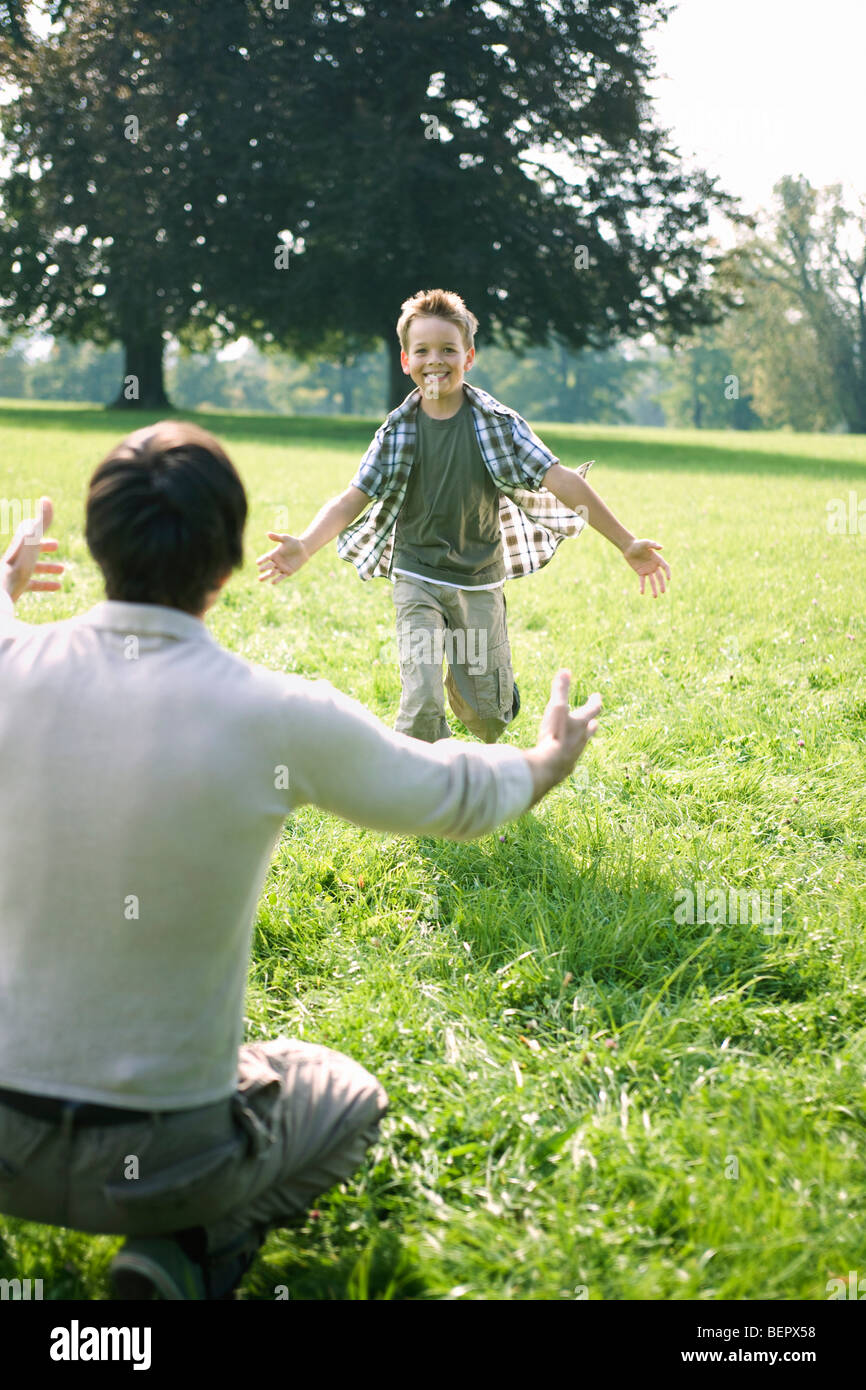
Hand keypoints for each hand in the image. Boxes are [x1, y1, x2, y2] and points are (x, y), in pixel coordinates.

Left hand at [1, 496, 63, 602]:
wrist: (3, 588)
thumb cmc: (20, 563)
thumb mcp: (33, 539)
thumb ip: (42, 521)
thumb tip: (46, 499)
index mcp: (21, 543)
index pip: (29, 531)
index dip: (39, 527)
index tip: (46, 522)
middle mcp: (17, 556)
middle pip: (31, 548)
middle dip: (44, 546)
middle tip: (56, 545)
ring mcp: (17, 571)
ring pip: (33, 567)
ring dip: (48, 567)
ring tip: (63, 569)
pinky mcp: (18, 586)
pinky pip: (34, 584)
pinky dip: (46, 584)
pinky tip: (58, 587)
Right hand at [256, 533, 309, 583]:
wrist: (304, 549)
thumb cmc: (294, 542)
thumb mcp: (286, 539)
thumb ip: (277, 537)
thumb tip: (268, 534)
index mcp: (274, 554)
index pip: (266, 558)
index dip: (262, 560)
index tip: (258, 563)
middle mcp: (276, 562)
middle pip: (268, 566)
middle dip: (263, 568)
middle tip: (260, 570)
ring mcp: (281, 567)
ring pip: (272, 573)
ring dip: (266, 576)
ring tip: (260, 579)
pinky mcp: (288, 572)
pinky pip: (281, 577)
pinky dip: (277, 580)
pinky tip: (272, 582)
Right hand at [524, 671, 601, 805]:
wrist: (549, 766)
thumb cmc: (554, 735)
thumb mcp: (556, 708)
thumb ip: (561, 690)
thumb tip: (566, 671)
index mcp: (581, 723)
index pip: (593, 709)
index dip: (595, 701)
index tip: (597, 696)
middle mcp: (581, 739)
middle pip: (590, 729)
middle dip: (591, 723)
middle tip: (593, 720)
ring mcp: (574, 754)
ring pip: (581, 744)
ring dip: (580, 739)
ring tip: (578, 737)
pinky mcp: (565, 767)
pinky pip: (569, 758)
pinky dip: (568, 753)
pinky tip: (563, 757)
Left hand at [623, 538, 670, 596]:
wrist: (629, 547)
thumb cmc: (638, 544)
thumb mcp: (646, 543)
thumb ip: (653, 545)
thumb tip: (661, 547)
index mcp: (658, 559)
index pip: (665, 567)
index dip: (668, 572)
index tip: (668, 579)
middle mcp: (654, 566)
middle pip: (660, 577)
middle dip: (662, 584)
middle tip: (663, 592)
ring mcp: (648, 570)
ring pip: (652, 581)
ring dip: (654, 589)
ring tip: (655, 596)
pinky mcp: (641, 572)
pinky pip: (642, 581)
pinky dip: (642, 586)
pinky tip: (642, 592)